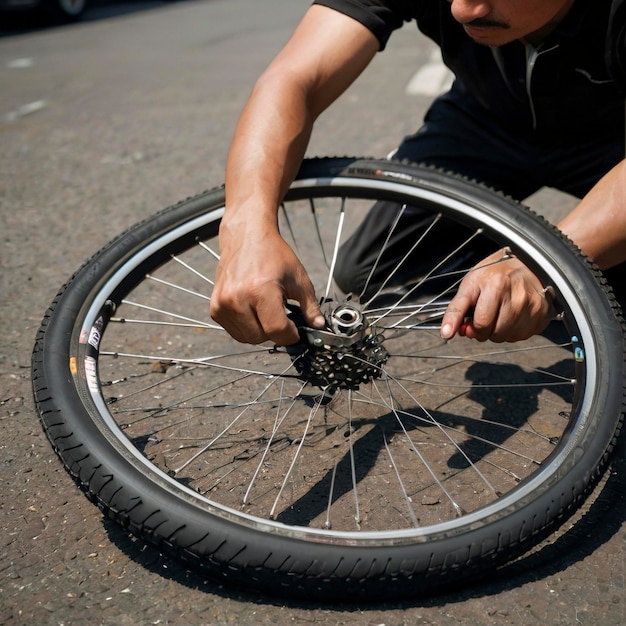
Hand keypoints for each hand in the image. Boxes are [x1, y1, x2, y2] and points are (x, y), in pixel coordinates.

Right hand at [210, 225, 324, 344]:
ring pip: (247, 338)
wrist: (246, 236)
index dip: (290, 335)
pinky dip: (246, 327)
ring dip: (260, 331)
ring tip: (266, 310)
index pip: (276, 331)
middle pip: (261, 338)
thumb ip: (310, 306)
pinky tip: (253, 310)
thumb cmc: (272, 253)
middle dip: (275, 332)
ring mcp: (223, 304)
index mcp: (260, 290)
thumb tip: (319, 325)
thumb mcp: (298, 278)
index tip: (295, 331)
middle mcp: (237, 299)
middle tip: (281, 315)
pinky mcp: (215, 308)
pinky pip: (234, 332)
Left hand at [440, 248, 554, 342]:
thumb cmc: (496, 272)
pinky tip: (513, 316)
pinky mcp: (542, 314)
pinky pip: (522, 336)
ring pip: (508, 337)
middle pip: (495, 333)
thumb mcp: (470, 284)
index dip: (471, 329)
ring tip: (499, 314)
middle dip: (484, 330)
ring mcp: (533, 306)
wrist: (527, 262)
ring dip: (499, 331)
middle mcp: (518, 296)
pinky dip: (513, 330)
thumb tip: (446, 332)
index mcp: (496, 285)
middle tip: (485, 316)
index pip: (481, 323)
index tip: (467, 327)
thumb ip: (457, 309)